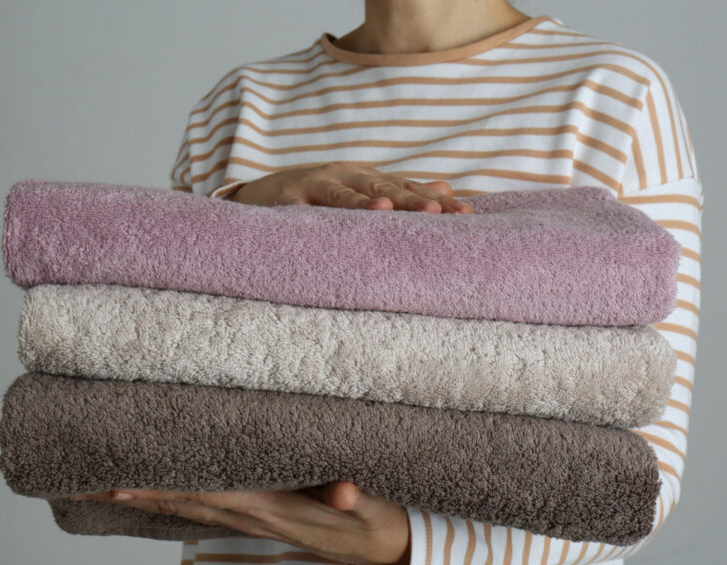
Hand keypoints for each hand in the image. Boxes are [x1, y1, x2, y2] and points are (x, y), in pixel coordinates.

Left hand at [69, 481, 410, 564]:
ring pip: (187, 505)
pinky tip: (153, 487)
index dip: (161, 488)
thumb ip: (356, 497)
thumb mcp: (372, 506)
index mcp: (272, 507)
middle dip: (134, 492)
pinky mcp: (256, 515)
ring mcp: (251, 518)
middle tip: (85, 481)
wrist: (381, 544)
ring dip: (145, 495)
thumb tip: (342, 491)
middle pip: (182, 503)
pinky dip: (172, 496)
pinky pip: (204, 506)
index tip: (118, 482)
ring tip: (103, 482)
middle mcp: (252, 515)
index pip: (205, 495)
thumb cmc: (374, 518)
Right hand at [229, 160, 472, 213]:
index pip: (408, 188)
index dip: (436, 201)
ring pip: (343, 196)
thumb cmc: (319, 196)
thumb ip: (401, 190)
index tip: (466, 214)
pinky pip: (302, 212)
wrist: (260, 194)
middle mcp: (346, 177)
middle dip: (410, 200)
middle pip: (383, 188)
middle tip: (437, 212)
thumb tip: (446, 187)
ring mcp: (315, 185)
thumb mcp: (361, 189)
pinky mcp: (287, 200)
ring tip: (385, 210)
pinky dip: (313, 217)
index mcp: (368, 178)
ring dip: (363, 203)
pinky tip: (325, 224)